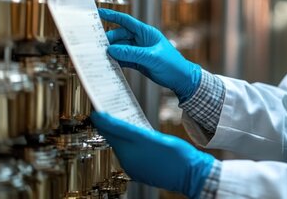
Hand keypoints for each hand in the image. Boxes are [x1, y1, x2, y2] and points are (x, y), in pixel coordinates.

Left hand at [91, 112, 214, 198]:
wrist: (191, 175)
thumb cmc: (178, 155)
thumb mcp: (156, 137)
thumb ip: (136, 130)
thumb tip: (118, 125)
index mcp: (134, 148)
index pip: (113, 130)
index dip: (103, 120)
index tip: (96, 112)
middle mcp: (129, 160)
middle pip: (115, 139)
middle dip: (110, 126)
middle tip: (106, 114)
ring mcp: (133, 168)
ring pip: (121, 147)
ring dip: (119, 136)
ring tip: (119, 123)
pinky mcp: (138, 172)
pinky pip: (127, 156)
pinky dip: (127, 146)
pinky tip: (133, 139)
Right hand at [98, 8, 200, 101]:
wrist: (181, 79)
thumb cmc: (172, 64)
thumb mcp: (151, 57)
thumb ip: (131, 53)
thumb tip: (112, 49)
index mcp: (146, 33)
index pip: (126, 21)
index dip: (112, 16)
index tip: (99, 13)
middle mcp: (141, 40)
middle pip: (120, 36)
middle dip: (109, 40)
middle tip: (97, 47)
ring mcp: (139, 51)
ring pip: (121, 48)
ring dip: (112, 52)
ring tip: (100, 56)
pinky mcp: (138, 61)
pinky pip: (124, 58)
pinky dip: (117, 61)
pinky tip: (110, 64)